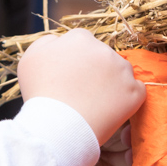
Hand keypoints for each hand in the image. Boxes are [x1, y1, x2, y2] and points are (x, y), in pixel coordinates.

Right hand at [19, 29, 144, 143]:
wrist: (57, 127)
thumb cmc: (41, 94)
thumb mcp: (31, 58)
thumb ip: (48, 42)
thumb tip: (60, 40)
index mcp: (80, 38)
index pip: (83, 44)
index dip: (76, 62)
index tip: (71, 78)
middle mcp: (104, 49)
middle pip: (103, 57)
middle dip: (95, 71)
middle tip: (81, 92)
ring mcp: (122, 70)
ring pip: (120, 73)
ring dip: (111, 84)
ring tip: (94, 103)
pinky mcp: (135, 92)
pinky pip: (135, 92)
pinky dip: (126, 100)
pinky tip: (110, 109)